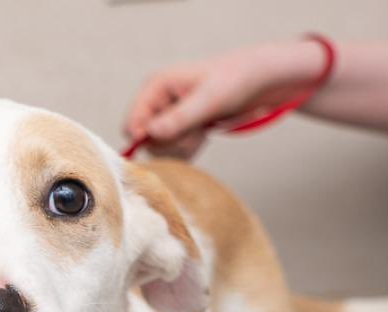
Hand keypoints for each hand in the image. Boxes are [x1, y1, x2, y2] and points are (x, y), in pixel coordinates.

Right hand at [124, 40, 329, 158]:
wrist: (255, 82)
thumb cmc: (233, 81)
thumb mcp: (208, 100)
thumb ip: (179, 119)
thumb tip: (150, 134)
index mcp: (155, 87)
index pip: (132, 124)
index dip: (146, 139)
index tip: (174, 137)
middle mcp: (156, 103)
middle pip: (146, 142)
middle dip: (172, 142)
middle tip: (196, 129)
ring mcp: (166, 118)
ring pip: (160, 150)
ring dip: (184, 146)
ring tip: (203, 128)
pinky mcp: (177, 130)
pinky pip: (174, 154)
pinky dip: (190, 149)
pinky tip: (204, 133)